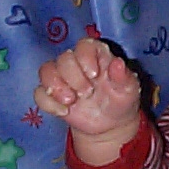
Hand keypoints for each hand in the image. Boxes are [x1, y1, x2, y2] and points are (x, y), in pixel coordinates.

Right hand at [34, 38, 141, 162]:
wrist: (111, 124)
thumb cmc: (121, 100)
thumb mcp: (129, 90)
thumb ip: (123, 77)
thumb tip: (118, 62)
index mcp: (97, 57)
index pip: (85, 45)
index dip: (86, 57)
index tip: (94, 75)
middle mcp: (77, 64)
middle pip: (64, 58)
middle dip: (73, 77)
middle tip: (87, 93)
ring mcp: (62, 79)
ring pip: (46, 71)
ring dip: (55, 87)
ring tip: (71, 101)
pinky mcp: (52, 96)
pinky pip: (39, 93)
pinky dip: (49, 103)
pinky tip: (64, 112)